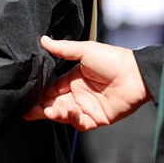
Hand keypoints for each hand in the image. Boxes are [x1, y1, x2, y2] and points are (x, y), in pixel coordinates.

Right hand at [24, 36, 150, 130]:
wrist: (136, 75)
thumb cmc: (112, 59)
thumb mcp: (85, 51)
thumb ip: (63, 49)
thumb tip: (43, 39)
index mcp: (74, 79)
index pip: (52, 88)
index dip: (40, 93)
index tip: (27, 96)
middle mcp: (78, 94)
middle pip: (55, 103)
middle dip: (41, 107)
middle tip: (28, 110)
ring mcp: (87, 108)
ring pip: (64, 114)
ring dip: (54, 113)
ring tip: (47, 110)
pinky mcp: (96, 119)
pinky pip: (80, 123)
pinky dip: (71, 119)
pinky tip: (66, 111)